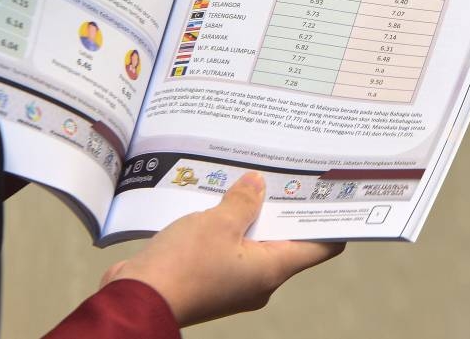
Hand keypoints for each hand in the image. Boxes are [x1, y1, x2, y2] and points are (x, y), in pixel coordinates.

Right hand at [99, 172, 344, 326]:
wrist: (137, 297)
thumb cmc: (184, 265)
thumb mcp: (218, 222)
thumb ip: (242, 201)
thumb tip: (258, 185)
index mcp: (272, 270)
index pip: (318, 247)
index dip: (327, 220)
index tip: (332, 193)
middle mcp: (259, 281)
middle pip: (284, 241)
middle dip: (283, 207)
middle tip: (285, 172)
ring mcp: (233, 282)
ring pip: (252, 242)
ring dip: (249, 214)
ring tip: (248, 179)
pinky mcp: (209, 279)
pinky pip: (227, 248)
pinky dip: (226, 226)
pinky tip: (217, 201)